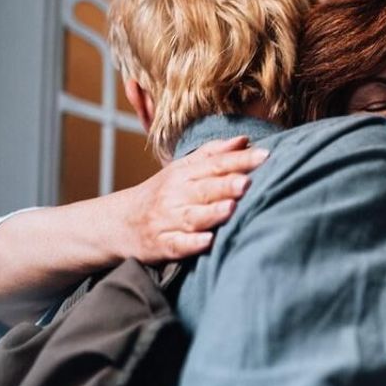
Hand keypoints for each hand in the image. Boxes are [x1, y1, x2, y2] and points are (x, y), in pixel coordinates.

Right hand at [113, 136, 268, 261]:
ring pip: (192, 216)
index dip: (240, 160)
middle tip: (248, 182)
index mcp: (183, 174)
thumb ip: (213, 155)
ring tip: (231, 208)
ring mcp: (167, 221)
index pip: (215, 164)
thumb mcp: (182, 169)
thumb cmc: (162, 194)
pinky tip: (207, 241)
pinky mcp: (162, 245)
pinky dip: (192, 243)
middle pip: (204, 189)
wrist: (119, 222)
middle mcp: (175, 195)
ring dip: (212, 213)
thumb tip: (244, 140)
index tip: (266, 155)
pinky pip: (177, 244)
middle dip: (226, 185)